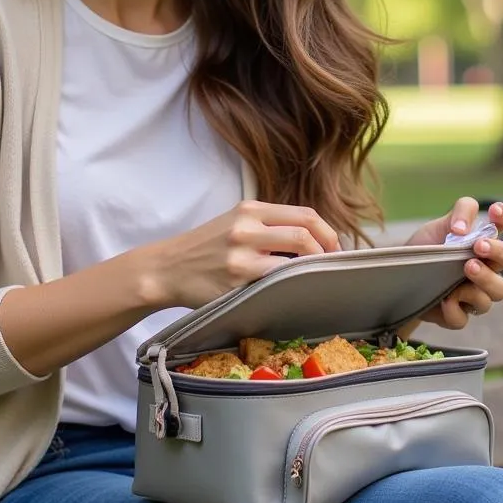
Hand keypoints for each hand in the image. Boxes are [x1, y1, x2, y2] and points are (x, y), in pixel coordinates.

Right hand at [144, 200, 340, 309]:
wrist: (166, 268)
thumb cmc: (206, 248)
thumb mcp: (235, 222)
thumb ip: (269, 225)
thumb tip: (314, 241)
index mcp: (251, 209)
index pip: (305, 215)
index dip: (328, 233)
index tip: (335, 249)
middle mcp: (247, 227)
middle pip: (305, 234)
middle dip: (327, 252)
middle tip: (333, 267)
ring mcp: (241, 255)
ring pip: (294, 261)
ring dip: (311, 272)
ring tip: (316, 281)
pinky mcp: (235, 282)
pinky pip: (275, 285)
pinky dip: (290, 288)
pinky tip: (293, 293)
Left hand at [401, 198, 502, 332]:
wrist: (400, 277)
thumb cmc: (426, 249)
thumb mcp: (437, 226)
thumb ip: (455, 217)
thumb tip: (462, 229)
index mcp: (482, 241)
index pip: (501, 225)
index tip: (494, 211)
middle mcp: (487, 266)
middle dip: (498, 251)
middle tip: (478, 247)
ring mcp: (476, 293)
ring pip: (498, 291)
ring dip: (484, 279)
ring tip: (466, 269)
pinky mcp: (458, 315)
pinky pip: (464, 317)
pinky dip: (454, 309)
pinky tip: (444, 300)